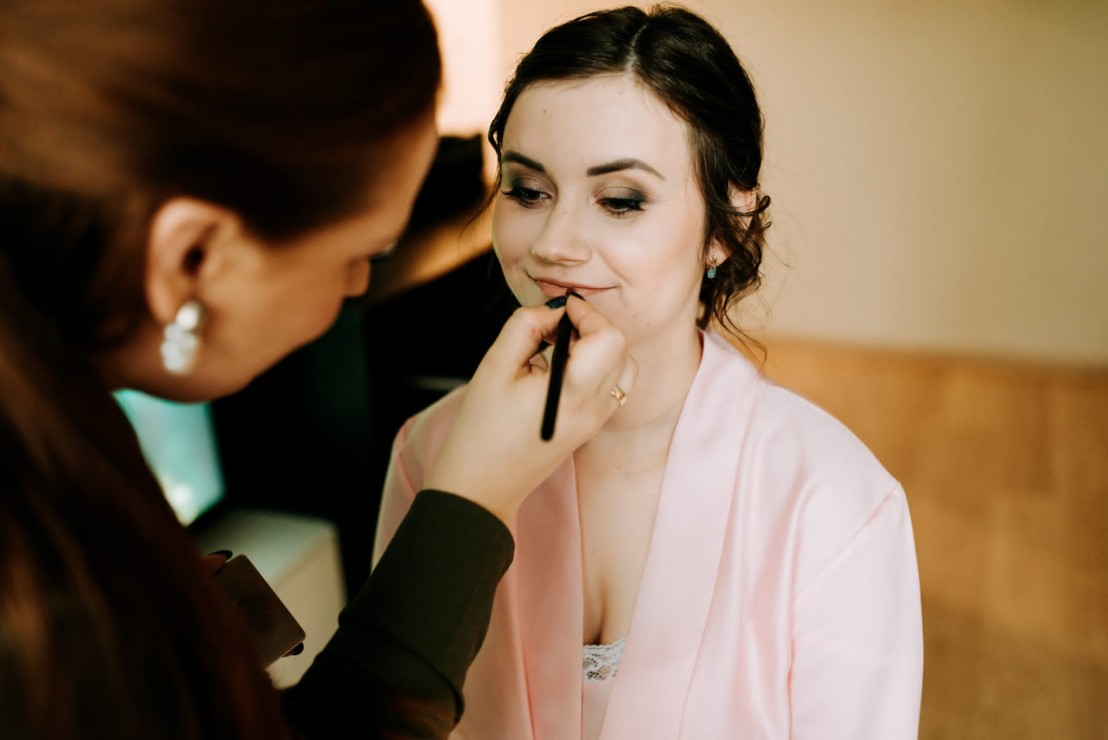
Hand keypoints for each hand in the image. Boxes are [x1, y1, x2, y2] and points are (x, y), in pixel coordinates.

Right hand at [424, 295, 635, 523]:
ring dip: (598, 347)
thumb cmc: (481, 430)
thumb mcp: (494, 367)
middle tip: (554, 327)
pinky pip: (611, 387)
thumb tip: (551, 312)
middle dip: (592, 327)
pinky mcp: (590, 428)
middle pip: (620, 349)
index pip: (608, 337)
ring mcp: (596, 421)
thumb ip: (524, 327)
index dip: (586, 314)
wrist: (482, 485)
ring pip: (623, 368)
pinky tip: (561, 370)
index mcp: (573, 392)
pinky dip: (597, 367)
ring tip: (558, 348)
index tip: (558, 310)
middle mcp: (594, 408)